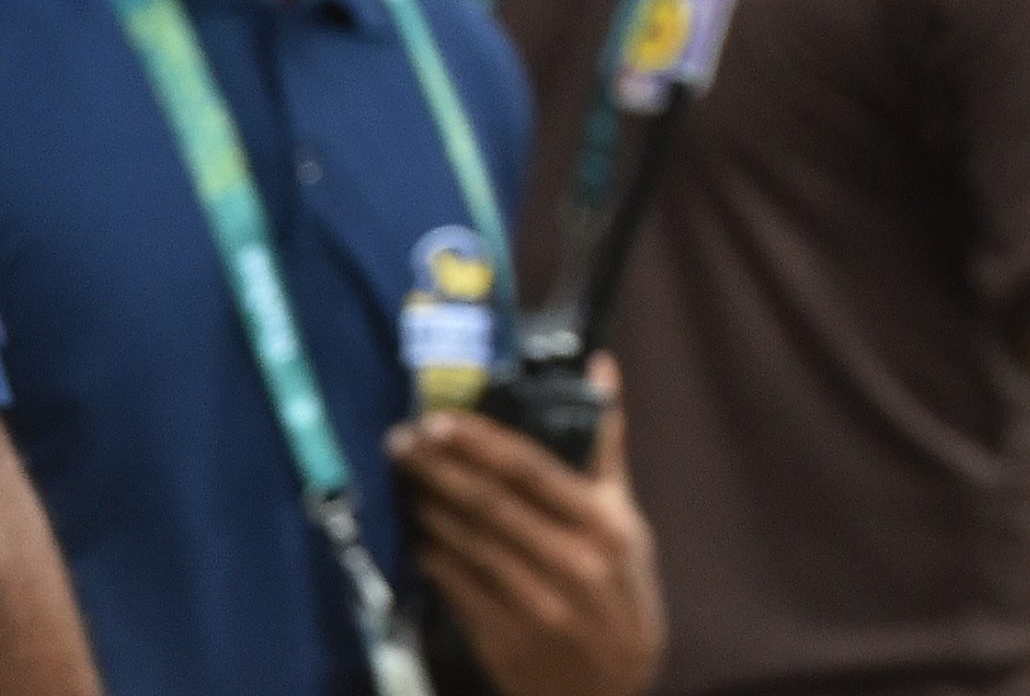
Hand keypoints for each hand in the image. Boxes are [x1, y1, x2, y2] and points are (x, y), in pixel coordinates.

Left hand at [389, 359, 664, 695]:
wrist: (610, 690)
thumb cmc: (622, 596)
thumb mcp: (629, 523)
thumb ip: (607, 447)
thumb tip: (601, 365)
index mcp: (604, 526)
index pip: (532, 471)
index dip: (481, 443)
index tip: (440, 419)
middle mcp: (571, 562)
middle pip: (491, 503)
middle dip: (440, 467)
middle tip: (401, 439)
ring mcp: (535, 604)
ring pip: (467, 543)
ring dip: (428, 507)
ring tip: (401, 477)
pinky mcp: (503, 638)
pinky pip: (456, 587)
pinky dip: (432, 558)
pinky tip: (415, 536)